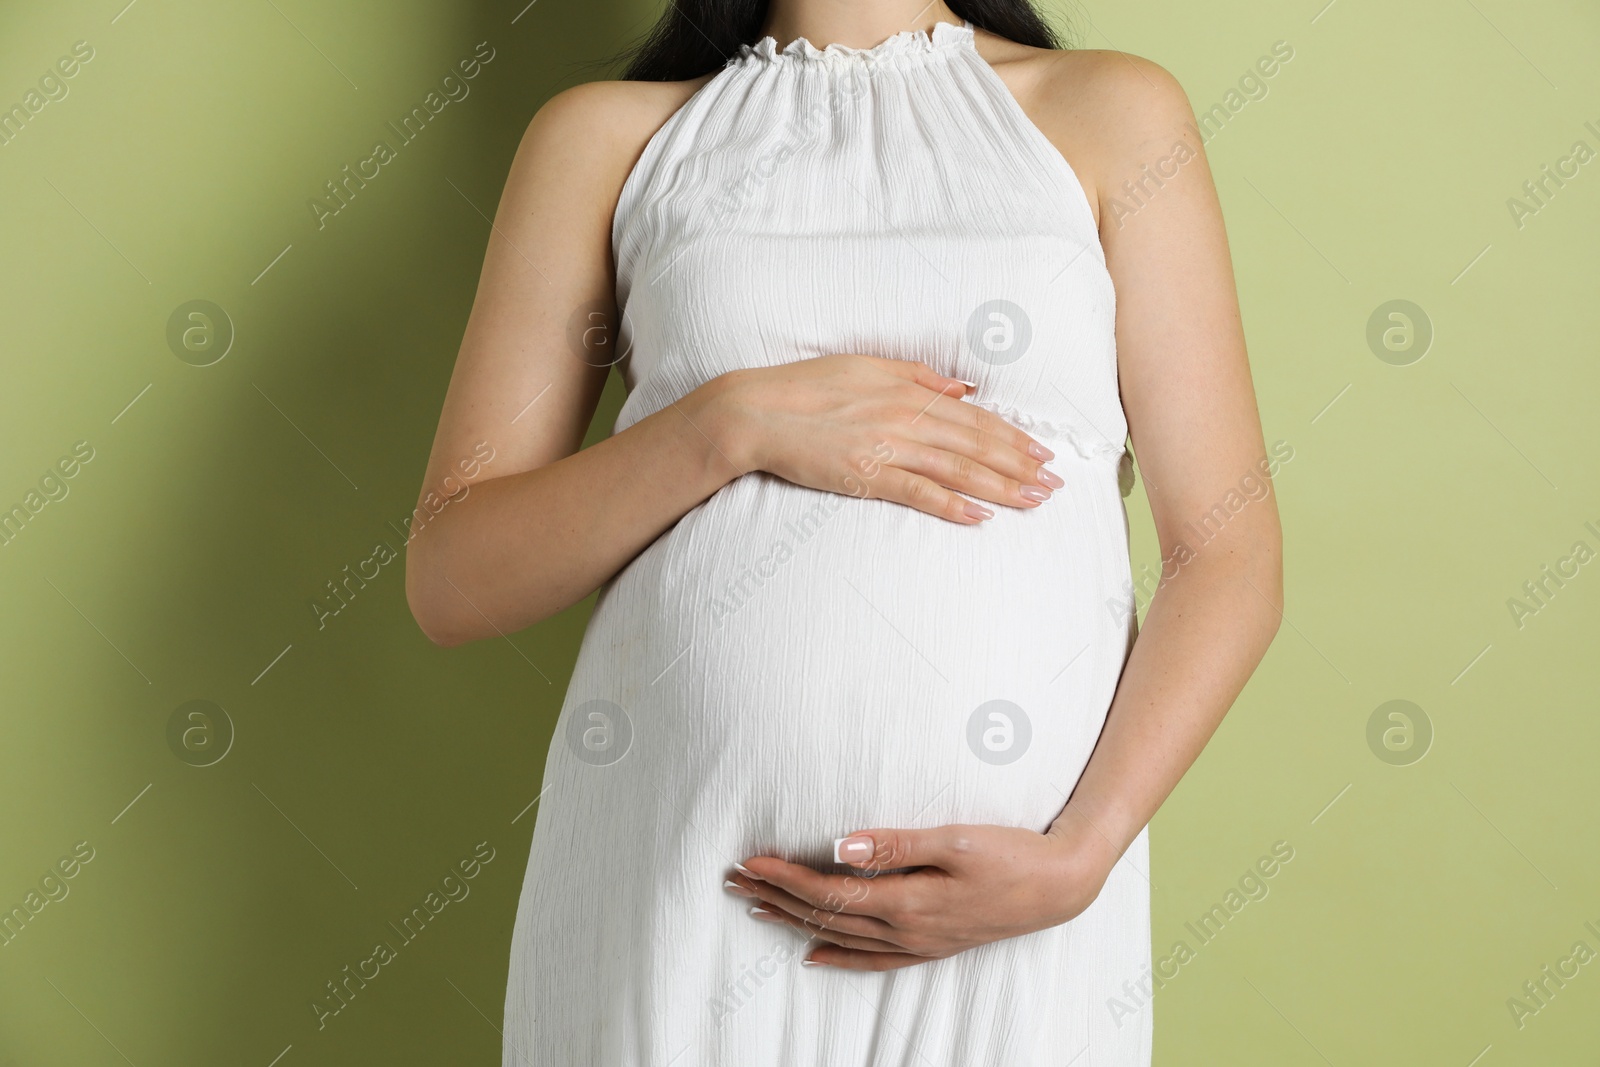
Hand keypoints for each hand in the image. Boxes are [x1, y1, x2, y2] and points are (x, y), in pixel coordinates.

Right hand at [705, 354, 1062, 523]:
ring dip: (1001, 487)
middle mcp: (906, 418)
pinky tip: (980, 517)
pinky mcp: (867, 476)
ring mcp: (888, 448)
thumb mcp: (867, 367)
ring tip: (1034, 501)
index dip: (1013, 437)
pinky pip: (920, 493)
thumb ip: (919, 378)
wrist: (757, 412)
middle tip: (1055, 484)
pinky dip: (952, 505)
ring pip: (959, 469)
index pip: (974, 418)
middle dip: (1021, 465)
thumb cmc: (806, 387)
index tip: (1043, 452)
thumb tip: (963, 390)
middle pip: (977, 445)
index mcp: (908, 391)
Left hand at [725, 814, 1122, 970]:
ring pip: (842, 938)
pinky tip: (814, 956)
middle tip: (733, 879)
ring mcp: (919, 943)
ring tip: (758, 908)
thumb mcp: (955, 840)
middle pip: (825, 917)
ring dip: (796, 922)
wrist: (1061, 886)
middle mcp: (906, 931)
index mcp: (907, 902)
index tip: (749, 860)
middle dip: (776, 897)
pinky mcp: (932, 946)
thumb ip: (894, 845)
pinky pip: (873, 960)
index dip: (784, 877)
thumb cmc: (1011, 854)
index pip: (827, 892)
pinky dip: (839, 957)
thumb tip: (839, 848)